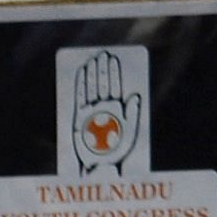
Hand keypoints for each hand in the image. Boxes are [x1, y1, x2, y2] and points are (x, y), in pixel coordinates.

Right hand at [66, 47, 141, 173]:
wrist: (100, 164)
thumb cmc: (117, 150)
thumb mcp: (130, 132)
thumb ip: (133, 113)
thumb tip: (137, 96)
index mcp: (116, 108)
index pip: (114, 85)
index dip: (113, 71)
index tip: (112, 58)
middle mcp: (103, 107)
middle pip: (102, 84)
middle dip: (102, 69)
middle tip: (102, 53)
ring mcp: (91, 110)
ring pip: (91, 87)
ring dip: (91, 73)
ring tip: (92, 59)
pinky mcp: (79, 116)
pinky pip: (79, 96)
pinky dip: (80, 84)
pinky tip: (81, 72)